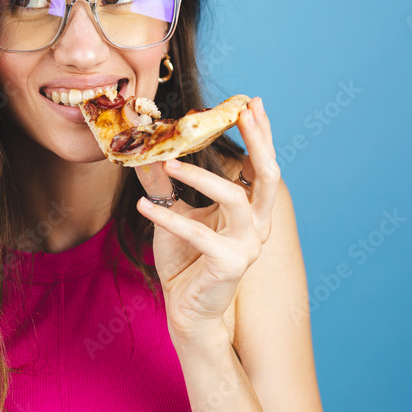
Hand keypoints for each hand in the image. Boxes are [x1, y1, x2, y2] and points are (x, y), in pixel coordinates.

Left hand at [134, 96, 278, 342]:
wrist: (185, 309)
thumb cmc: (185, 259)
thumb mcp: (171, 211)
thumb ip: (164, 182)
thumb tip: (146, 147)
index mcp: (251, 210)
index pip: (262, 166)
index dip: (261, 134)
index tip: (250, 103)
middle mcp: (257, 225)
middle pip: (269, 176)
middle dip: (259, 140)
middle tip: (241, 111)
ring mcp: (248, 245)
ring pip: (235, 197)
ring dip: (200, 176)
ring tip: (169, 163)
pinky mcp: (229, 264)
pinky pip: (198, 232)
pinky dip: (168, 217)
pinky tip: (142, 206)